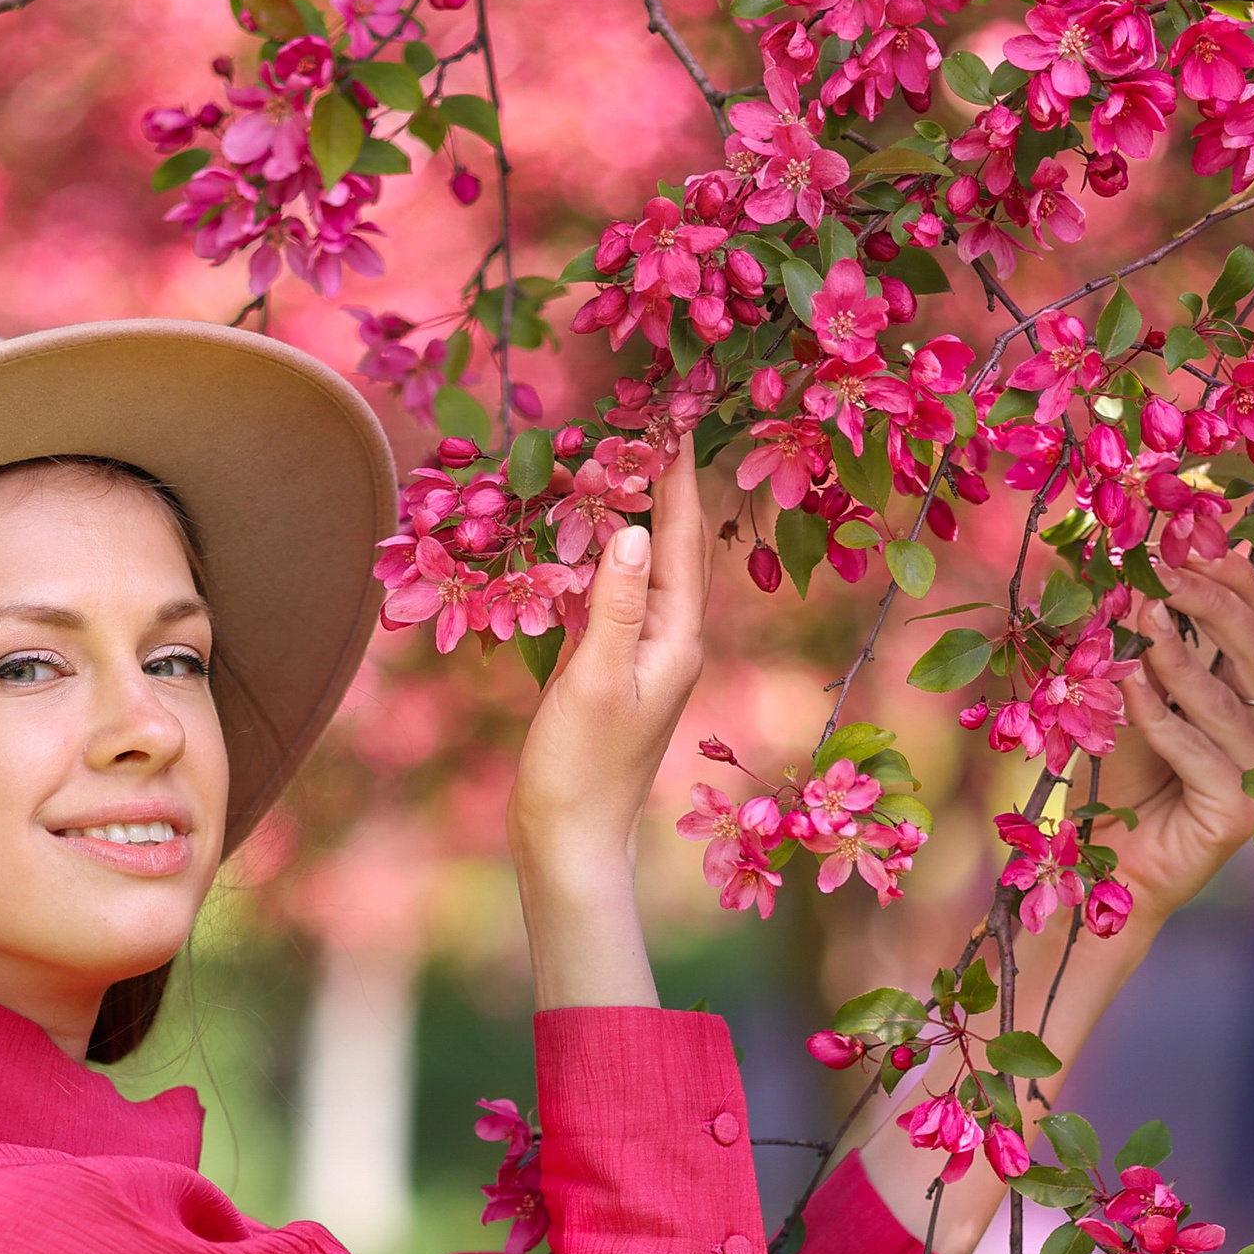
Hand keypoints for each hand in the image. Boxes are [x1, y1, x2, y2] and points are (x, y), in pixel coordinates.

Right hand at [508, 442, 710, 905]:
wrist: (568, 840)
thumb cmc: (582, 768)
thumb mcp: (597, 680)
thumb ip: (615, 604)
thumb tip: (633, 527)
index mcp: (678, 637)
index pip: (685, 537)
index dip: (679, 474)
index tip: (673, 413)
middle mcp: (669, 639)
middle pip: (673, 544)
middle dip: (660, 481)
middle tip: (644, 419)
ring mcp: (640, 653)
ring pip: (641, 566)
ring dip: (630, 512)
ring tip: (614, 458)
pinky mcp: (610, 667)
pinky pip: (613, 594)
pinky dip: (601, 556)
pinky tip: (584, 534)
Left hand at [1096, 555, 1253, 922]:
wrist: (1110, 874)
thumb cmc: (1120, 791)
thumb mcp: (1129, 709)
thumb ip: (1142, 660)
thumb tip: (1132, 586)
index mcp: (1250, 702)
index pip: (1253, 628)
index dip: (1231, 580)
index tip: (1192, 539)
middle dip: (1210, 602)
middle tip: (1165, 567)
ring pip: (1226, 699)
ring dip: (1181, 652)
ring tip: (1145, 610)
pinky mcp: (1237, 810)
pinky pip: (1199, 751)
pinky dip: (1162, 716)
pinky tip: (1130, 686)